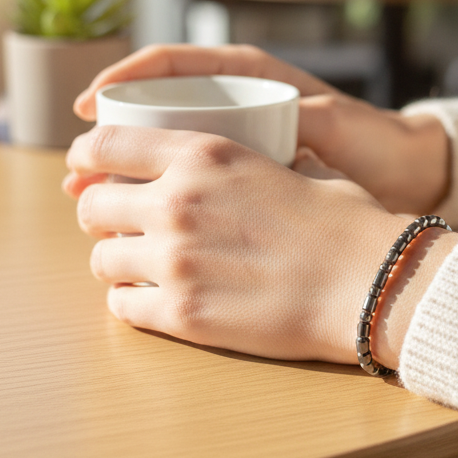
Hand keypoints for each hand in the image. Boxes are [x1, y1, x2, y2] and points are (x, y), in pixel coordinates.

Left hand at [63, 125, 457, 367]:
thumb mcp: (301, 167)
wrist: (372, 283)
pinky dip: (132, 303)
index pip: (108, 143)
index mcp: (205, 156)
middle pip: (94, 206)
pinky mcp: (183, 315)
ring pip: (101, 261)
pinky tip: (155, 301)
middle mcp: (177, 203)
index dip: (86, 155)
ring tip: (143, 268)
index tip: (85, 169)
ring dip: (116, 263)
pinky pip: (122, 307)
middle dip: (100, 216)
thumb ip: (259, 162)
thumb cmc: (347, 224)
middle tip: (122, 227)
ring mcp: (175, 261)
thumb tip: (264, 161)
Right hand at [73, 44, 450, 214]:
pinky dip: (162, 204)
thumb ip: (303, 120)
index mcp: (250, 80)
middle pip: (156, 119)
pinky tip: (141, 230)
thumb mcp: (336, 125)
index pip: (172, 67)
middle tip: (79, 176)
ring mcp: (238, 150)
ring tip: (92, 205)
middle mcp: (236, 111)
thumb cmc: (374, 141)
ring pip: (166, 159)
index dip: (124, 79)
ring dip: (127, 180)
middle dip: (111, 144)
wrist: (405, 175)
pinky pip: (192, 189)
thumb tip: (266, 127)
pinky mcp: (245, 185)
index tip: (88, 107)